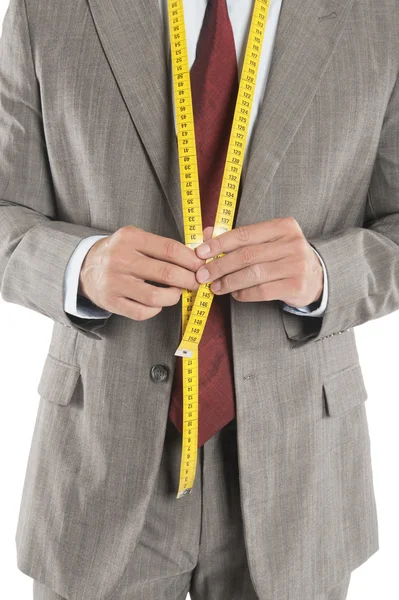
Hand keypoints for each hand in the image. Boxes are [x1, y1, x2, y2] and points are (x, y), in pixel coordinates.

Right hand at [78, 226, 204, 320]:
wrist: (85, 267)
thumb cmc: (120, 253)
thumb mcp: (136, 239)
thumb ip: (163, 246)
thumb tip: (197, 257)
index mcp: (130, 238)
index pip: (169, 249)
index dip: (191, 260)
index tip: (202, 265)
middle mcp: (120, 259)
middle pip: (166, 273)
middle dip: (189, 280)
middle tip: (196, 282)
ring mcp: (114, 282)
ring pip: (156, 297)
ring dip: (173, 296)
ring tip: (176, 292)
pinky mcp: (111, 302)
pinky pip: (142, 312)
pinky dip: (156, 310)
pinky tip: (158, 303)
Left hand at [195, 217, 323, 306]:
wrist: (316, 277)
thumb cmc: (284, 257)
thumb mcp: (266, 241)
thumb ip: (238, 237)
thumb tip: (206, 234)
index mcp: (283, 226)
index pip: (244, 234)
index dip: (219, 244)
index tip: (201, 253)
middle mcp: (292, 243)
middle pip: (246, 255)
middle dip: (220, 266)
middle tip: (203, 275)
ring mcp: (296, 265)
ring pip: (253, 274)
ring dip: (229, 282)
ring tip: (216, 287)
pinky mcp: (297, 285)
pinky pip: (262, 290)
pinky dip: (244, 294)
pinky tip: (236, 294)